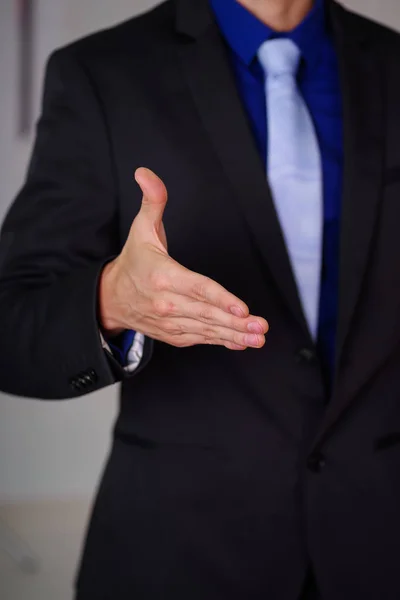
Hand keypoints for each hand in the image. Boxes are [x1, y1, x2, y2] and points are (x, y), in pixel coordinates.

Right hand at [99, 167, 268, 349]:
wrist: (111, 298)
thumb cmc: (134, 262)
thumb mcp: (141, 229)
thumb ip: (152, 201)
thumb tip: (145, 172)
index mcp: (163, 276)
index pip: (197, 288)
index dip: (221, 299)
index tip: (242, 309)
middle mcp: (166, 303)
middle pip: (206, 314)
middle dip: (236, 323)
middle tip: (261, 327)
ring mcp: (169, 322)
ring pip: (206, 329)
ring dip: (234, 335)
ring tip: (258, 338)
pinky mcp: (172, 334)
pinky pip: (200, 339)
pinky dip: (220, 341)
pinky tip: (241, 342)